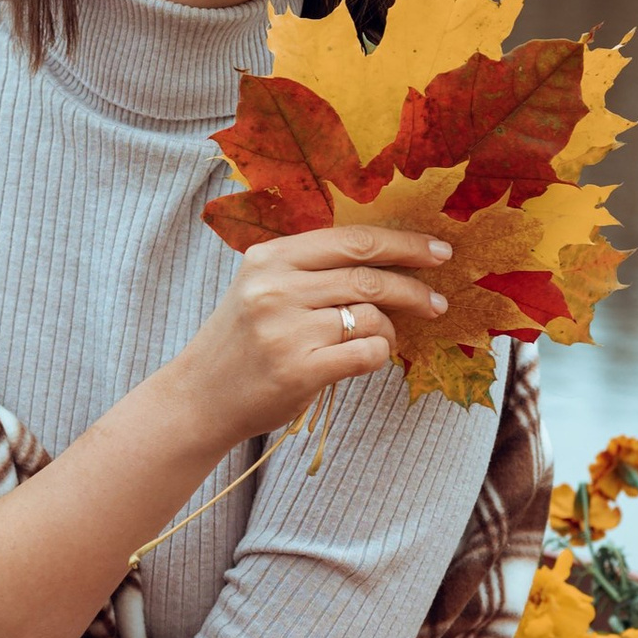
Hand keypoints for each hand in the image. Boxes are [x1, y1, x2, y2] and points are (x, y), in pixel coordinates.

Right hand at [167, 223, 451, 450]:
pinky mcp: (298, 370)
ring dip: (388, 330)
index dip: (404, 244)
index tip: (438, 251)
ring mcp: (286, 330)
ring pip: (371, 318)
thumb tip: (391, 255)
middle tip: (437, 302)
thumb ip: (312, 267)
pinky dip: (378, 355)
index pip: (353, 240)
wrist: (200, 397)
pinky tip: (366, 358)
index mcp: (270, 257)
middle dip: (414, 288)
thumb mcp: (263, 286)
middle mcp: (276, 288)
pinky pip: (367, 354)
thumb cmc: (243, 341)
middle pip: (369, 277)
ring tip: (380, 339)